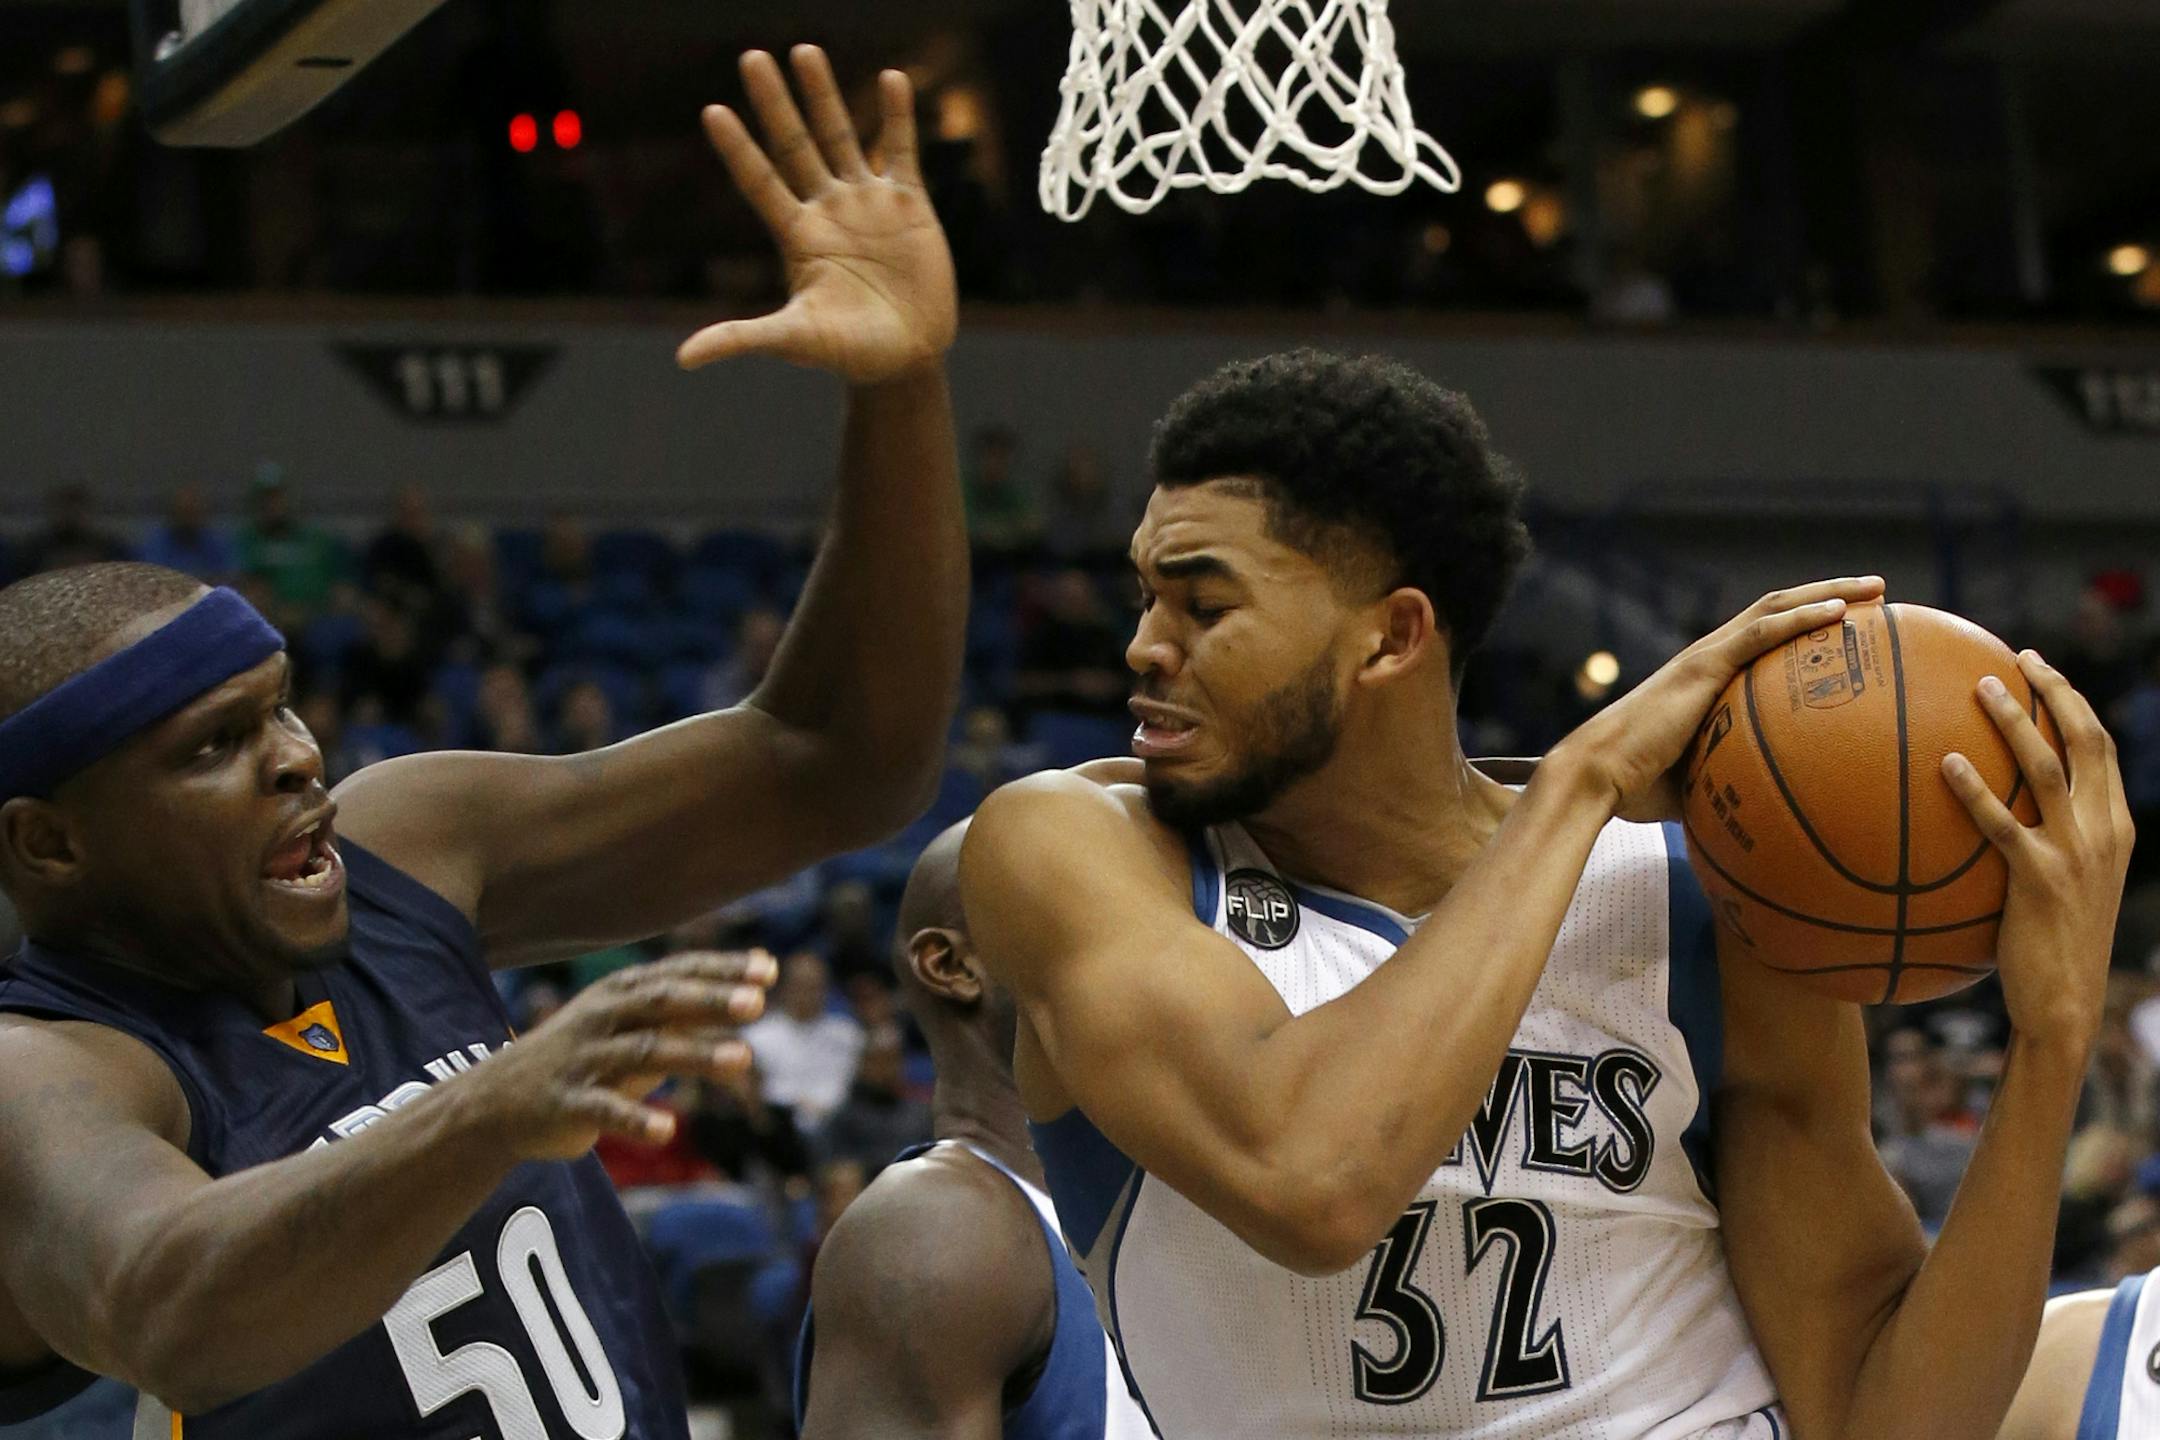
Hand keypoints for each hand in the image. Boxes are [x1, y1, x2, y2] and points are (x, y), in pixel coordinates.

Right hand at [457, 950, 775, 1161]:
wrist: (499, 1100)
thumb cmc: (586, 1054)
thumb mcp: (632, 1024)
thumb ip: (688, 1009)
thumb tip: (757, 986)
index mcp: (622, 992)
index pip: (678, 972)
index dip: (722, 969)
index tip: (768, 968)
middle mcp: (604, 1017)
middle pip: (663, 1002)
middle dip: (711, 1000)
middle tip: (758, 1002)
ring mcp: (586, 1058)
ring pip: (645, 1052)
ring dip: (695, 1054)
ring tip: (743, 1059)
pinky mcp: (569, 1102)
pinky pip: (606, 1110)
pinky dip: (636, 1119)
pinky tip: (667, 1130)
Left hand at [678, 47, 955, 383]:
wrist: (907, 359)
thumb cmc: (849, 353)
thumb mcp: (795, 341)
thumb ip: (742, 338)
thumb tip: (683, 359)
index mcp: (797, 236)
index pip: (759, 181)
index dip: (737, 149)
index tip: (711, 111)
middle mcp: (826, 210)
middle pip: (794, 145)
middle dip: (774, 103)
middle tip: (751, 57)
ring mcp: (866, 202)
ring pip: (840, 136)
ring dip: (824, 95)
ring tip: (804, 51)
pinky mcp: (909, 204)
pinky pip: (899, 150)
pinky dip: (897, 116)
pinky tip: (891, 79)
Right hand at [1549, 577, 1886, 819]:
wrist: (1597, 777)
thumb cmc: (1637, 787)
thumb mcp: (1699, 781)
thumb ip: (1732, 782)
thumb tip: (1768, 816)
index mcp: (1707, 679)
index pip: (1764, 638)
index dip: (1806, 626)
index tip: (1852, 625)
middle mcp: (1709, 658)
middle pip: (1778, 610)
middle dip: (1830, 596)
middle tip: (1877, 594)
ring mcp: (1705, 658)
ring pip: (1776, 609)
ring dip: (1827, 595)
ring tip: (1874, 590)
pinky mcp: (1702, 667)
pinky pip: (1761, 634)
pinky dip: (1801, 619)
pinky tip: (1838, 614)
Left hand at [1943, 653, 2132, 1053]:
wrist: (2066, 1004)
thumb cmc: (2052, 946)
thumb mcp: (2065, 884)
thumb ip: (2046, 841)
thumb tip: (1994, 807)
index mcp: (2114, 827)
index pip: (2100, 746)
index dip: (2073, 701)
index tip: (2040, 668)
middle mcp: (2103, 832)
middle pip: (2085, 740)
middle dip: (2054, 691)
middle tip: (2015, 659)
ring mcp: (2075, 854)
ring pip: (2046, 768)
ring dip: (2014, 722)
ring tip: (1980, 688)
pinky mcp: (2040, 880)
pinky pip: (2001, 823)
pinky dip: (1974, 789)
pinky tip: (1943, 764)